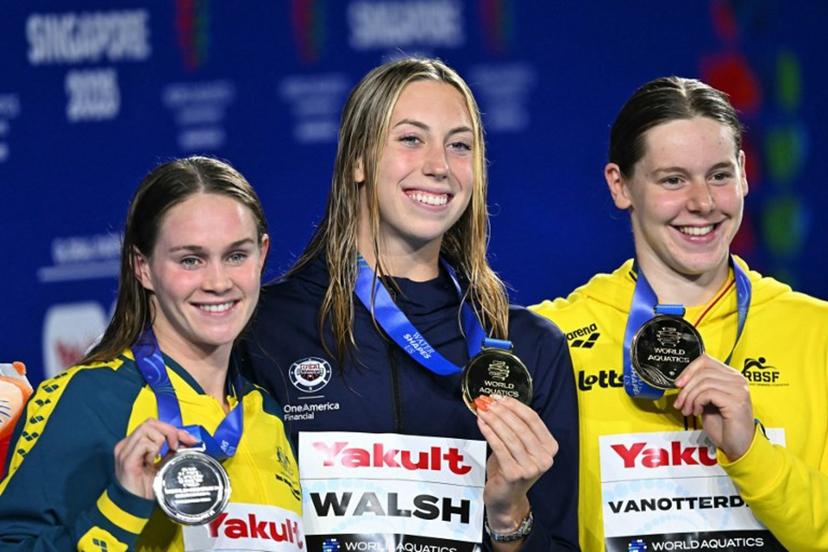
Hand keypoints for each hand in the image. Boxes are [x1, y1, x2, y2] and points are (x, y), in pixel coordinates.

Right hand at [113, 419, 197, 498]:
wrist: (132, 506)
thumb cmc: (144, 488)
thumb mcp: (162, 465)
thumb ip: (170, 452)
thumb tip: (186, 441)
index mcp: (134, 444)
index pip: (154, 425)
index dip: (174, 429)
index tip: (189, 438)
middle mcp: (127, 444)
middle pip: (151, 422)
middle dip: (170, 431)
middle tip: (176, 446)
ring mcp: (125, 451)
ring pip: (148, 429)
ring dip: (160, 441)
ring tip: (157, 458)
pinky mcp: (127, 459)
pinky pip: (144, 443)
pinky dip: (153, 450)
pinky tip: (150, 463)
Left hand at [475, 395, 556, 531]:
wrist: (507, 499)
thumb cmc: (511, 468)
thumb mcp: (520, 447)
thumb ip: (515, 427)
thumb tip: (498, 402)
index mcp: (550, 447)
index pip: (533, 419)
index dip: (515, 406)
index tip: (500, 398)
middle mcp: (544, 458)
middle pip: (521, 426)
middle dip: (502, 411)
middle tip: (487, 402)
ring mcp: (531, 467)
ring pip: (509, 436)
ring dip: (493, 420)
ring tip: (482, 410)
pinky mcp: (515, 474)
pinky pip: (499, 447)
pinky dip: (489, 432)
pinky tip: (481, 424)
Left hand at [673, 354, 754, 460]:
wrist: (738, 446)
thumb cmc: (724, 426)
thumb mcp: (708, 401)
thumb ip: (700, 387)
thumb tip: (682, 379)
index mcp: (731, 376)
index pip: (706, 360)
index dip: (688, 370)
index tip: (679, 383)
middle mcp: (737, 380)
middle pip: (702, 371)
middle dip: (686, 387)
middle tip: (680, 402)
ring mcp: (739, 390)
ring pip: (703, 382)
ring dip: (689, 397)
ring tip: (688, 409)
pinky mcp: (736, 402)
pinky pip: (708, 393)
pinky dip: (697, 402)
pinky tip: (698, 412)